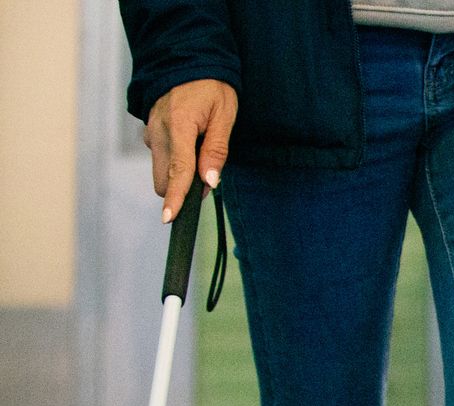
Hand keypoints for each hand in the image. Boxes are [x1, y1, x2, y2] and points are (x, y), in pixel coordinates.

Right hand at [146, 79, 237, 222]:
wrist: (187, 59)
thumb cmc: (212, 86)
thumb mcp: (224, 115)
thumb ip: (216, 151)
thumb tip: (209, 182)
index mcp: (178, 127)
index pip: (177, 171)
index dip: (176, 198)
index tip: (169, 218)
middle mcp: (158, 132)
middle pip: (164, 179)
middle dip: (182, 188)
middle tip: (208, 173)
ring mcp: (150, 131)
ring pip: (161, 170)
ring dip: (179, 173)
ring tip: (201, 151)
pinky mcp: (150, 131)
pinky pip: (161, 156)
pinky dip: (174, 160)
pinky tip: (190, 143)